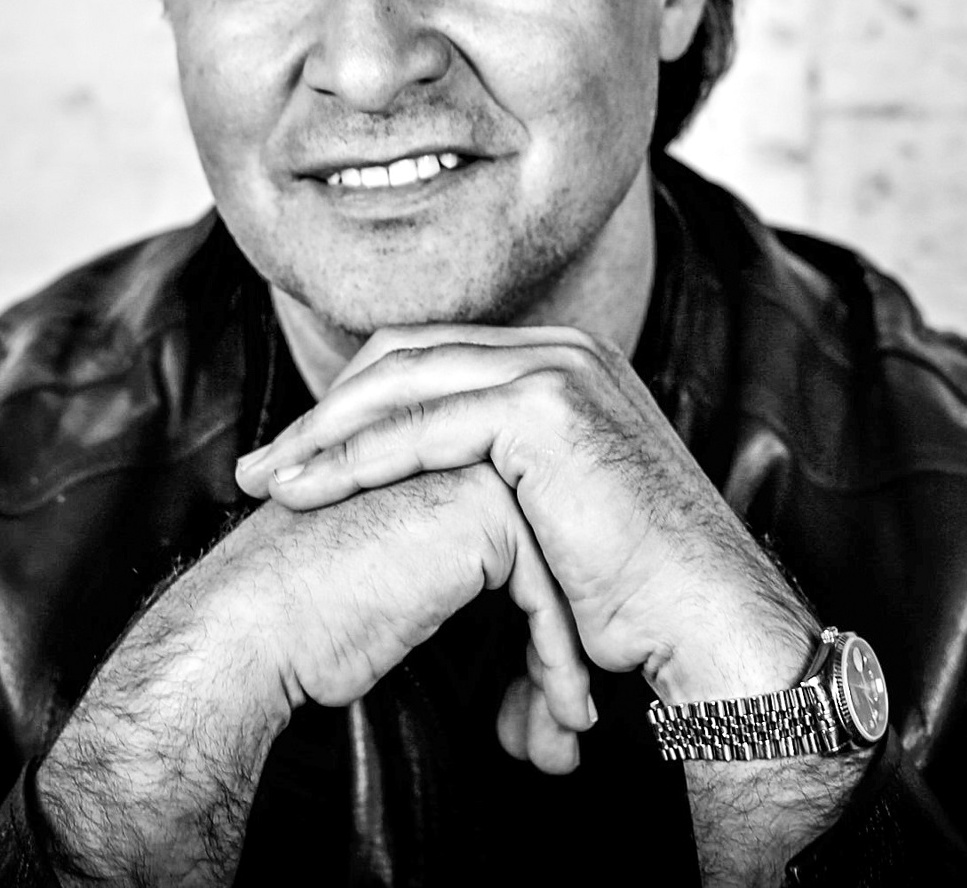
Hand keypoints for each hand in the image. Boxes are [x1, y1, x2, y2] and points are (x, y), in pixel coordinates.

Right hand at [38, 464, 592, 885]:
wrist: (254, 624)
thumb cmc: (307, 617)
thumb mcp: (399, 583)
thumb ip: (450, 571)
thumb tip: (520, 639)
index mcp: (439, 457)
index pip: (529, 545)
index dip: (544, 626)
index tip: (554, 695)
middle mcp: (464, 448)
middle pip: (552, 555)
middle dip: (566, 643)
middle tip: (572, 716)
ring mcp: (476, 466)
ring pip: (560, 572)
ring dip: (565, 660)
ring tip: (565, 727)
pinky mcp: (484, 504)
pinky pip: (547, 592)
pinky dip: (557, 660)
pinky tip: (558, 717)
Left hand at [236, 326, 817, 707]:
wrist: (705, 618)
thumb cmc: (634, 592)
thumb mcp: (554, 519)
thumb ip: (498, 494)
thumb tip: (440, 534)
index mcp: (562, 364)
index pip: (431, 359)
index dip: (358, 404)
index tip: (299, 457)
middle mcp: (560, 348)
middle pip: (406, 357)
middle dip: (325, 412)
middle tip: (261, 467)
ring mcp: (556, 368)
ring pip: (403, 383)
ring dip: (323, 433)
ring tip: (263, 482)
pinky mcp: (546, 406)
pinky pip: (424, 426)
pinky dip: (356, 458)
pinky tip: (305, 491)